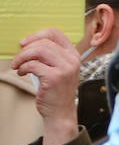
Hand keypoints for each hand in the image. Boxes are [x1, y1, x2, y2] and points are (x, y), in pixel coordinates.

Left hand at [12, 29, 80, 144]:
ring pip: (38, 51)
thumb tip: (29, 44)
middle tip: (18, 58)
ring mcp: (65, 68)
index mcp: (73, 54)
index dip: (36, 35)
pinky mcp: (54, 77)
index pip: (55, 33)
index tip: (24, 43)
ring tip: (18, 66)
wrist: (61, 112)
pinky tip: (22, 72)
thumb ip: (51, 55)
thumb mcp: (60, 69)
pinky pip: (33, 65)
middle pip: (44, 42)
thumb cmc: (57, 91)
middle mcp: (72, 59)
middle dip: (25, 49)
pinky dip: (23, 68)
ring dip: (22, 57)